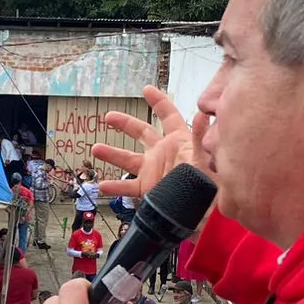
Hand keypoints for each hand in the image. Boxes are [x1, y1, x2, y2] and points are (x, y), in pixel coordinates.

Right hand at [92, 85, 211, 198]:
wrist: (203, 213)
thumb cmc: (209, 183)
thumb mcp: (204, 157)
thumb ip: (200, 136)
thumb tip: (203, 114)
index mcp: (179, 141)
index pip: (168, 116)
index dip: (158, 101)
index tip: (146, 89)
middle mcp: (164, 153)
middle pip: (142, 133)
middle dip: (125, 124)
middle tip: (108, 117)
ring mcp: (154, 171)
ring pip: (128, 159)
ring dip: (111, 153)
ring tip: (95, 149)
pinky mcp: (148, 189)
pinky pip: (128, 187)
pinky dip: (115, 187)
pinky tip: (102, 186)